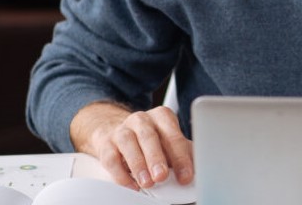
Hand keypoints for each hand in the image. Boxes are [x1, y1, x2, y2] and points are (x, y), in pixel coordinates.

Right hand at [70, 102, 194, 189]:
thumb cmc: (151, 140)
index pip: (173, 136)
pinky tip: (131, 184)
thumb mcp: (169, 142)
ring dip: (138, 165)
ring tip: (147, 182)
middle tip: (162, 176)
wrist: (119, 132)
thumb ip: (182, 154)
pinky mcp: (106, 143)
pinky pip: (111, 158)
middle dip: (156, 158)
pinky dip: (121, 174)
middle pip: (149, 137)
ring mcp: (122, 129)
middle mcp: (141, 119)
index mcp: (162, 116)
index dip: (180, 157)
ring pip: (128, 144)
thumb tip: (195, 171)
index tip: (185, 175)